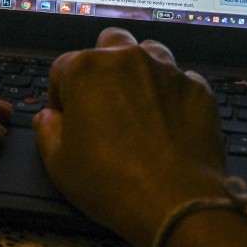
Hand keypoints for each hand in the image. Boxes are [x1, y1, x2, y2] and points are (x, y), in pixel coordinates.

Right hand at [33, 27, 226, 246]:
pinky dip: (172, 94)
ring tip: (138, 105)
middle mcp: (127, 59)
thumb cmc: (111, 182)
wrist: (177, 203)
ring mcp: (167, 70)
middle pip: (109, 43)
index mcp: (85, 69)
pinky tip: (168, 122)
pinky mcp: (198, 88)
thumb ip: (47, 130)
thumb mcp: (58, 162)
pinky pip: (180, 81)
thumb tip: (49, 118)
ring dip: (139, 71)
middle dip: (102, 65)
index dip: (60, 95)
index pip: (62, 67)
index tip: (66, 119)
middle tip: (103, 101)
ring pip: (148, 52)